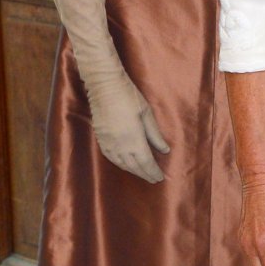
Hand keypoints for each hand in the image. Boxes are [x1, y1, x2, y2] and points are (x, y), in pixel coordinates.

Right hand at [84, 64, 169, 182]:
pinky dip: (120, 164)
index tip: (160, 178)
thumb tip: (164, 150)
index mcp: (133, 139)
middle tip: (153, 179)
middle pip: (133, 166)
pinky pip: (110, 157)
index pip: (145, 162)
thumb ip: (155, 135)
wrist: (104, 86)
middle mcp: (119, 145)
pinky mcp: (100, 138)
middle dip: (144, 174)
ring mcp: (108, 143)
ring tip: (142, 174)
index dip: (153, 172)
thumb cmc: (129, 97)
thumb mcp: (147, 114)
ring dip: (132, 171)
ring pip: (121, 164)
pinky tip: (125, 165)